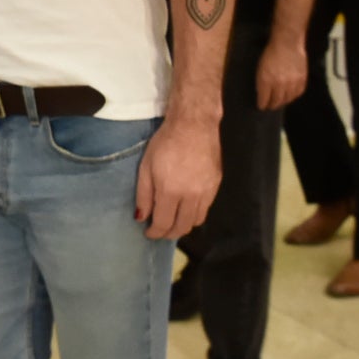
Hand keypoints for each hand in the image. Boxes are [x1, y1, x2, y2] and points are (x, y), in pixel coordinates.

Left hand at [134, 119, 220, 239]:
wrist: (194, 124)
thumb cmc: (165, 143)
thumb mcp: (146, 167)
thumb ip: (143, 195)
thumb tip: (141, 217)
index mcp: (170, 191)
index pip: (163, 223)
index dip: (154, 232)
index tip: (148, 232)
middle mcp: (191, 196)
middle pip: (181, 227)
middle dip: (168, 233)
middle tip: (160, 231)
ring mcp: (206, 192)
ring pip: (195, 221)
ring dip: (182, 225)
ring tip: (172, 221)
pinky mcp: (216, 185)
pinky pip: (206, 209)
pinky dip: (194, 214)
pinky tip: (186, 208)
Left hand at [255, 36, 308, 109]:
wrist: (287, 43)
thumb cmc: (270, 53)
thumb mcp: (260, 68)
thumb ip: (261, 82)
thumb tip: (262, 94)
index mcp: (266, 80)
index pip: (264, 100)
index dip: (262, 105)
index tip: (261, 107)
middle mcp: (279, 83)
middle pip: (276, 102)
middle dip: (272, 105)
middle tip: (271, 106)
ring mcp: (292, 82)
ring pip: (288, 99)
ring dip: (283, 102)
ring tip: (280, 101)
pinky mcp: (302, 79)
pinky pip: (298, 93)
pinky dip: (294, 96)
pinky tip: (290, 95)